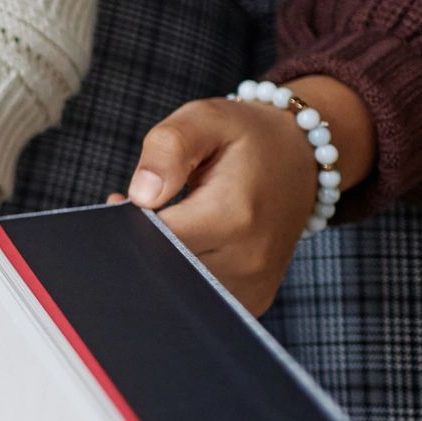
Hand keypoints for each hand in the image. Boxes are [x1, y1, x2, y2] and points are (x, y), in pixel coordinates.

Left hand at [117, 76, 373, 315]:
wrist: (300, 160)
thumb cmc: (244, 138)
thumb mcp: (204, 119)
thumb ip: (167, 149)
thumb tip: (140, 196)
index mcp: (232, 216)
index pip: (156, 240)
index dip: (127, 224)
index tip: (122, 203)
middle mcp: (246, 260)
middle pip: (163, 269)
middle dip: (140, 244)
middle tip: (141, 213)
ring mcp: (252, 287)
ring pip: (177, 289)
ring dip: (160, 261)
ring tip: (167, 225)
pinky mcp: (252, 301)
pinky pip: (199, 298)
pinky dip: (182, 276)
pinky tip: (184, 246)